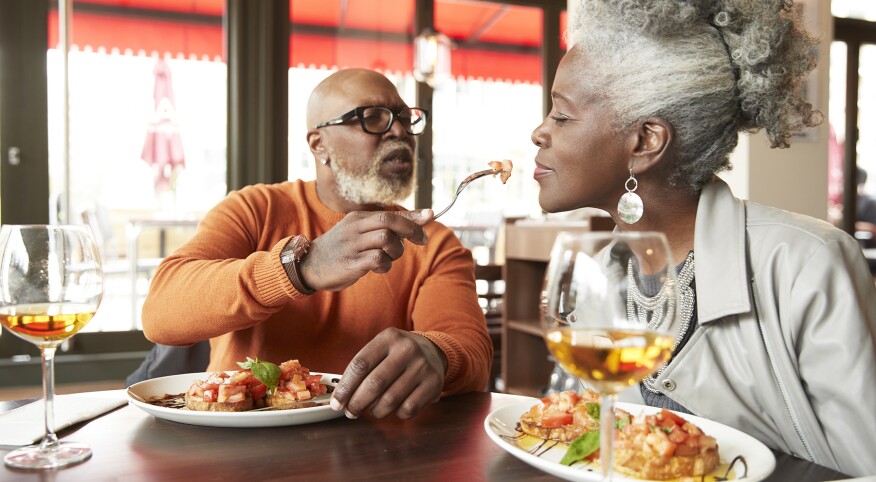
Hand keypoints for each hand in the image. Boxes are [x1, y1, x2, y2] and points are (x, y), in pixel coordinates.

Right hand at [300, 209, 432, 291]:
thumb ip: (384, 229)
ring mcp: (352, 245)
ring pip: (386, 239)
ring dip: (396, 250)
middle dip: (411, 229)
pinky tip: (379, 268)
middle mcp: (355, 228)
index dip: (413, 216)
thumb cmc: (341, 250)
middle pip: (389, 221)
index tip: (431, 216)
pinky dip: (385, 265)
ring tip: (389, 258)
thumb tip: (417, 222)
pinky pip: (377, 259)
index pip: (390, 213)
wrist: (308, 265)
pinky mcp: (350, 263)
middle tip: (421, 240)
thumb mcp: (359, 234)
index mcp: (358, 218)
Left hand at [329, 327, 446, 419]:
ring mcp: (422, 367)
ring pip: (390, 400)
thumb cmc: (397, 355)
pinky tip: (394, 409)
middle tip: (350, 412)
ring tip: (372, 410)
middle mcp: (407, 350)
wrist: (433, 351)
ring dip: (376, 411)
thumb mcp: (381, 349)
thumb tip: (342, 398)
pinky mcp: (434, 384)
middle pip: (374, 384)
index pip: (360, 365)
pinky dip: (396, 414)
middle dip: (357, 403)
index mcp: (388, 338)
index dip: (345, 388)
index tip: (336, 403)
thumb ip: (362, 369)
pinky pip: (408, 408)